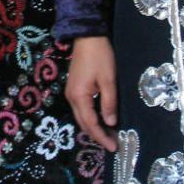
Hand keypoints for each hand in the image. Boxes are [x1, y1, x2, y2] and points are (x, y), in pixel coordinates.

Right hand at [65, 35, 118, 152]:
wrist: (87, 36)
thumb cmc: (100, 56)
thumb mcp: (108, 80)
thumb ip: (109, 103)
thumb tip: (111, 123)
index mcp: (79, 96)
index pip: (91, 123)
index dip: (102, 137)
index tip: (113, 147)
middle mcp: (71, 98)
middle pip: (83, 123)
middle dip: (97, 135)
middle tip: (113, 144)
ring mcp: (71, 93)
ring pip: (81, 117)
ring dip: (94, 127)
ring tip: (109, 134)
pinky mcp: (74, 88)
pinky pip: (81, 109)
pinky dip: (90, 118)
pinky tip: (101, 119)